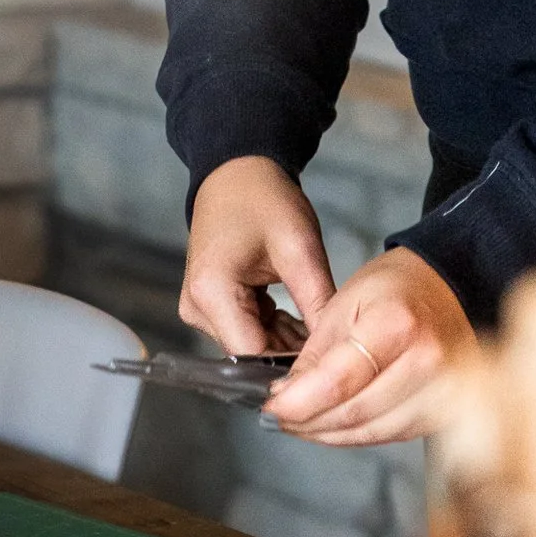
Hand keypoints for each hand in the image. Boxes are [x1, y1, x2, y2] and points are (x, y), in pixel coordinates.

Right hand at [180, 155, 334, 358]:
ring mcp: (200, 307)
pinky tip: (301, 315)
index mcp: (212, 292)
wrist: (236, 171)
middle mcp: (197, 307)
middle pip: (251, 352)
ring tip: (321, 322)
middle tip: (336, 343)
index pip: (253, 355)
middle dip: (294, 352)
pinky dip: (275, 327)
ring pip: (251, 345)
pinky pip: (246, 330)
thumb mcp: (300, 249)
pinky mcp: (208, 305)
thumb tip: (338, 352)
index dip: (292, 366)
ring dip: (287, 340)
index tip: (330, 365)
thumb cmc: (264, 199)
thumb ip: (318, 304)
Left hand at [262, 246, 475, 446]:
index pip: (338, 382)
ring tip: (299, 424)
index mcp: (398, 326)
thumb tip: (288, 395)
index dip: (298, 402)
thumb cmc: (397, 288)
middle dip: (307, 422)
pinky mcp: (442, 414)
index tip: (271, 405)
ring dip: (327, 434)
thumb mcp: (345, 300)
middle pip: (353, 414)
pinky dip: (354, 434)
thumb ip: (316, 351)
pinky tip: (331, 426)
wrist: (449, 290)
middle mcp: (427, 365)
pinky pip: (388, 436)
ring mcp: (441, 394)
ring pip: (369, 433)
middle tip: (278, 417)